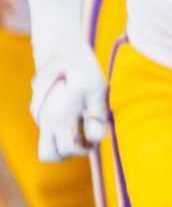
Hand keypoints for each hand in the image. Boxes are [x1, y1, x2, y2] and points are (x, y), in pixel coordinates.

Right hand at [32, 46, 106, 162]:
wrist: (62, 50)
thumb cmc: (84, 70)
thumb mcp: (97, 88)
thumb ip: (97, 114)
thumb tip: (95, 138)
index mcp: (58, 117)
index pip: (64, 150)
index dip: (83, 150)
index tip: (94, 139)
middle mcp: (44, 120)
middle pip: (48, 155)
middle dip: (67, 153)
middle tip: (85, 140)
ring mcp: (40, 117)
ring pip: (47, 146)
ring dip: (64, 143)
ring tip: (81, 126)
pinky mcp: (40, 112)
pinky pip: (49, 132)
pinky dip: (61, 131)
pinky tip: (74, 114)